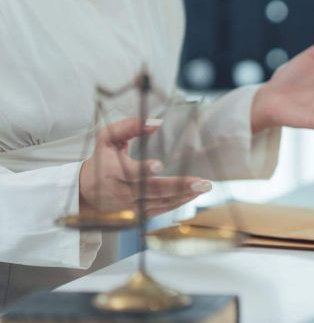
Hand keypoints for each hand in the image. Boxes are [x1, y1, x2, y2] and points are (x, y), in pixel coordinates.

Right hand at [79, 118, 212, 217]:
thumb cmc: (101, 161)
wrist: (85, 193)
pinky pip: (160, 210)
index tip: (158, 165)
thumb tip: (156, 122)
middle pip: (152, 191)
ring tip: (203, 187)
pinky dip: (178, 203)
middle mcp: (121, 192)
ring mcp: (130, 207)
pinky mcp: (137, 216)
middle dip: (178, 187)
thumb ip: (129, 127)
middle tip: (202, 183)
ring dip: (184, 196)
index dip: (143, 170)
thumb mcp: (107, 139)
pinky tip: (192, 195)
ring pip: (160, 203)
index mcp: (112, 172)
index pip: (129, 173)